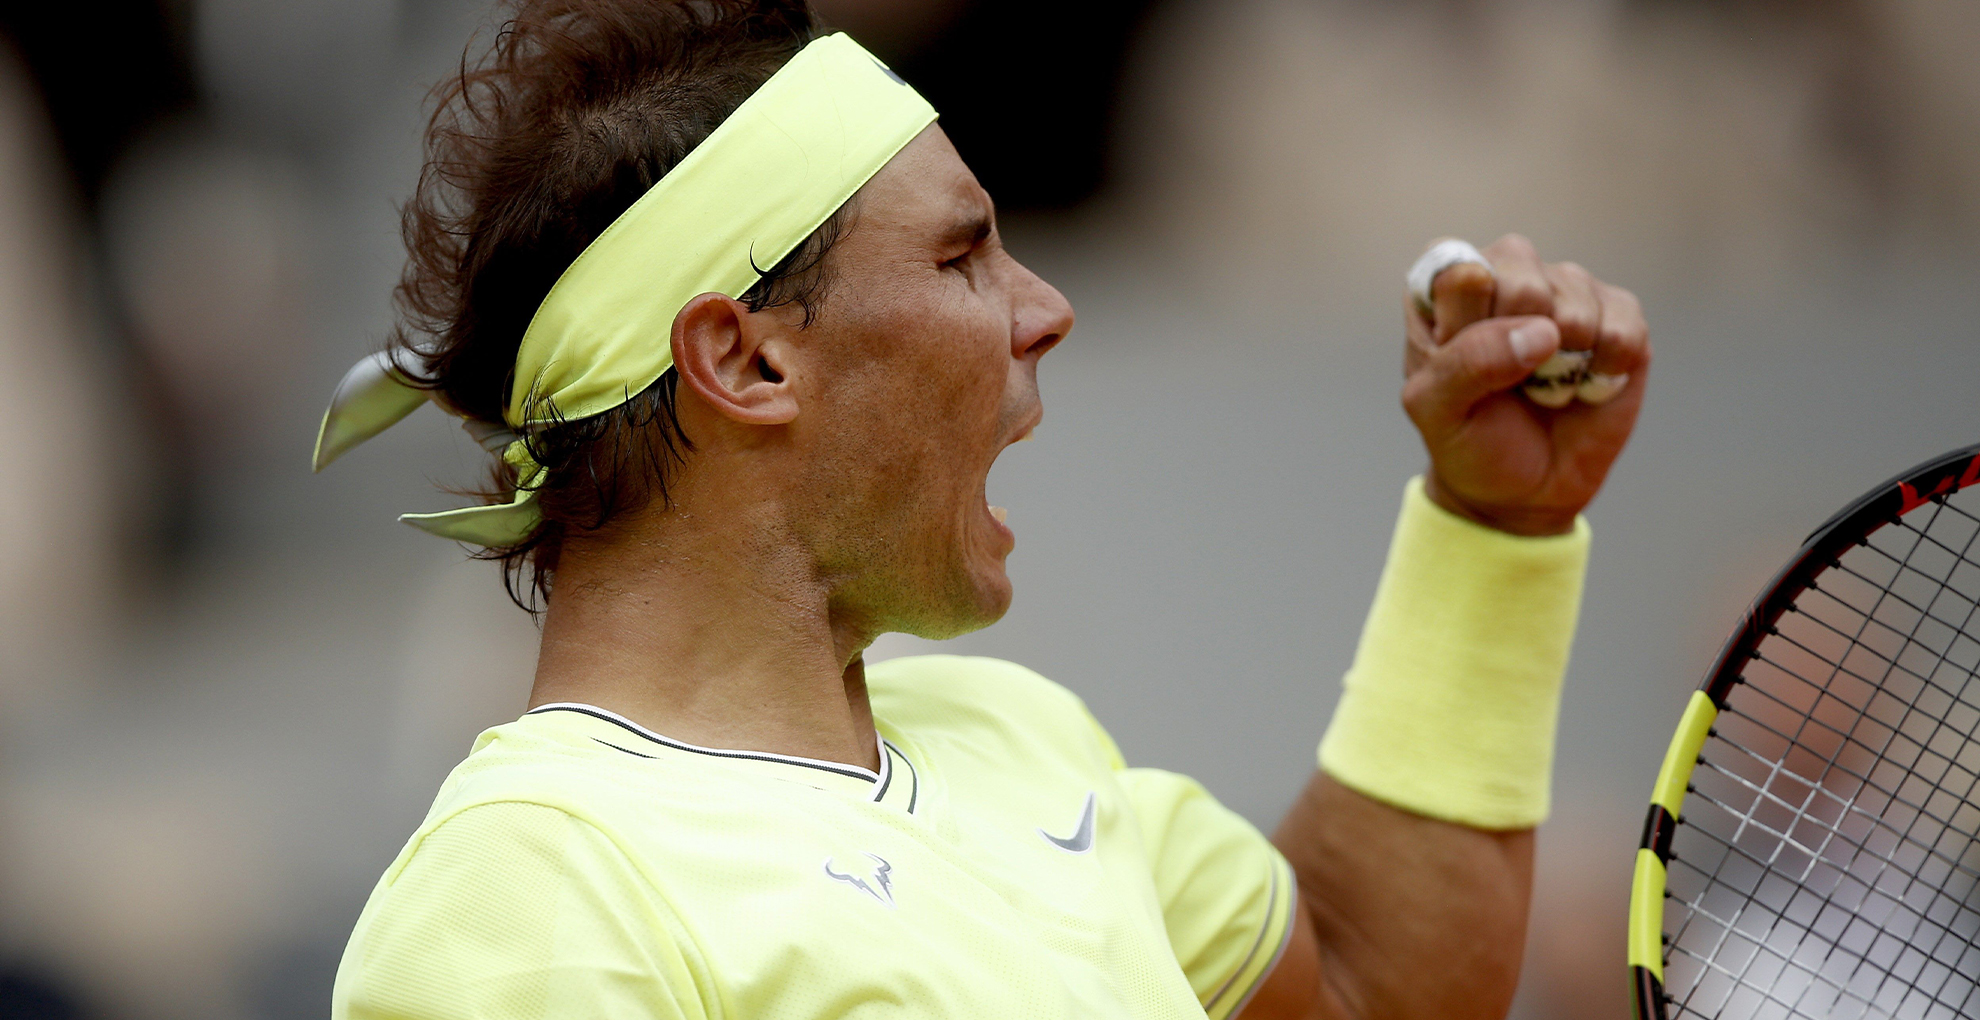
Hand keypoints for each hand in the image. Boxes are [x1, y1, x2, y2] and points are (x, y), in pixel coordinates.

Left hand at [1402, 234, 1649, 535]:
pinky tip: (1584, 385)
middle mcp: (1507, 272)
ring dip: (1563, 364)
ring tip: (1545, 385)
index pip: (1460, 273)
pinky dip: (1606, 369)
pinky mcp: (1618, 313)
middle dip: (1518, 344)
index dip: (1470, 325)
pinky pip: (1625, 325)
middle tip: (1511, 380)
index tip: (1466, 365)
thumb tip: (1544, 332)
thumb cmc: (1470, 440)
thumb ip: (1467, 363)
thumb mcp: (1437, 412)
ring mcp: (1566, 288)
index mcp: (1444, 289)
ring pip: (1576, 300)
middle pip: (1522, 279)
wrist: (1525, 490)